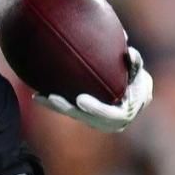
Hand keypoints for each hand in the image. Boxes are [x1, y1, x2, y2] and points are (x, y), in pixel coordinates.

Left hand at [35, 47, 151, 132]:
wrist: (135, 93)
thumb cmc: (136, 79)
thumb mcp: (137, 71)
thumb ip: (134, 63)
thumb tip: (130, 52)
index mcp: (124, 113)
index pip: (110, 115)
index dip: (95, 109)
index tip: (80, 99)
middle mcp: (111, 122)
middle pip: (84, 118)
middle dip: (68, 108)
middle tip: (53, 97)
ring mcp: (97, 121)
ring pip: (75, 115)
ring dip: (57, 107)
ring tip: (39, 96)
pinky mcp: (86, 118)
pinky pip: (71, 111)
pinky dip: (56, 104)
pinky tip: (38, 95)